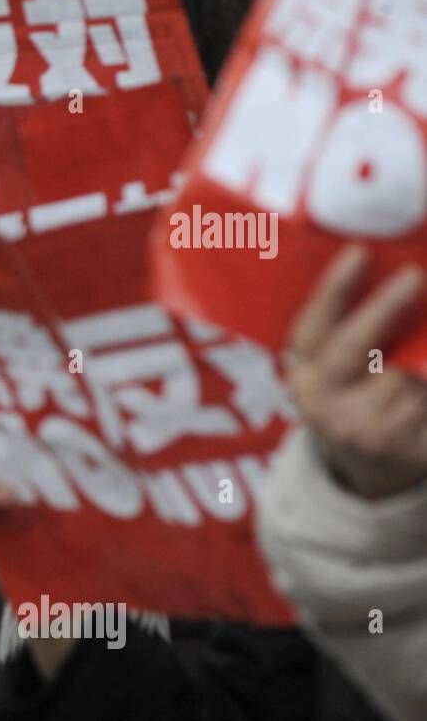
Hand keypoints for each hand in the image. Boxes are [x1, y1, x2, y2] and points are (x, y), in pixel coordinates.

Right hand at [287, 245, 426, 498]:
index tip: (359, 253)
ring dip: (424, 358)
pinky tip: (423, 380)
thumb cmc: (360, 396)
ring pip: (404, 375)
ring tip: (420, 356)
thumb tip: (393, 271)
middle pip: (350, 349)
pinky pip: (424, 402)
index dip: (334, 290)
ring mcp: (357, 428)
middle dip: (382, 310)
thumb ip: (354, 330)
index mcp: (305, 374)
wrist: (369, 467)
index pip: (312, 327)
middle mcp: (321, 402)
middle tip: (413, 276)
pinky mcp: (394, 446)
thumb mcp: (341, 368)